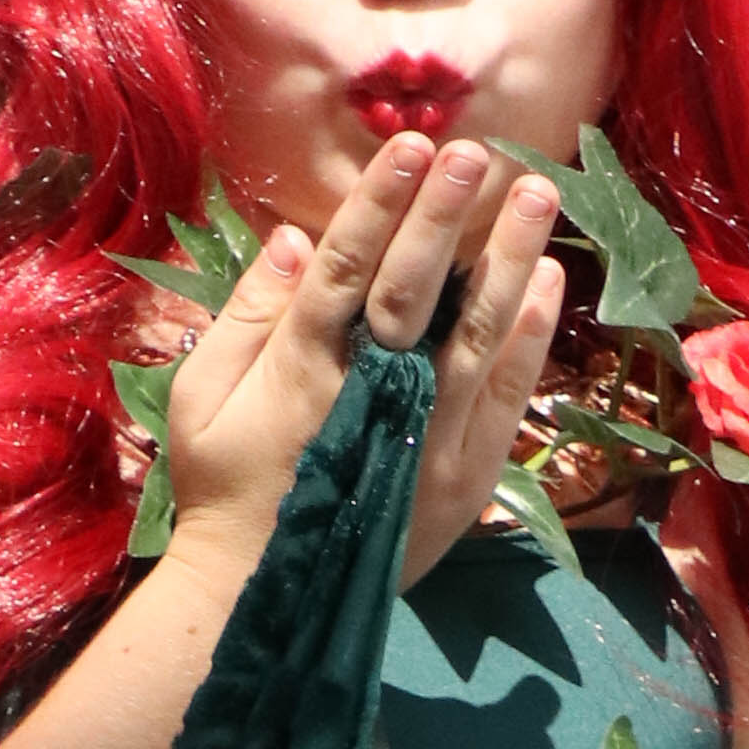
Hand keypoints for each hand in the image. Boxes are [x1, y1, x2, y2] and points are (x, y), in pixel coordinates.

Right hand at [157, 134, 566, 593]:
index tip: (412, 147)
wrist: (265, 602)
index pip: (349, 266)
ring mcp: (425, 436)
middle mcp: (372, 392)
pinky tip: (546, 280)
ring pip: (477, 332)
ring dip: (508, 257)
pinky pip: (506, 394)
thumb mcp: (202, 401)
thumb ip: (245, 318)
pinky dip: (529, 335)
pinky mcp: (462, 476)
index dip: (382, 203)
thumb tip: (291, 241)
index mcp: (303, 366)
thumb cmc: (221, 492)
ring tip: (534, 193)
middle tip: (479, 152)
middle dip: (448, 214)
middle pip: (418, 287)